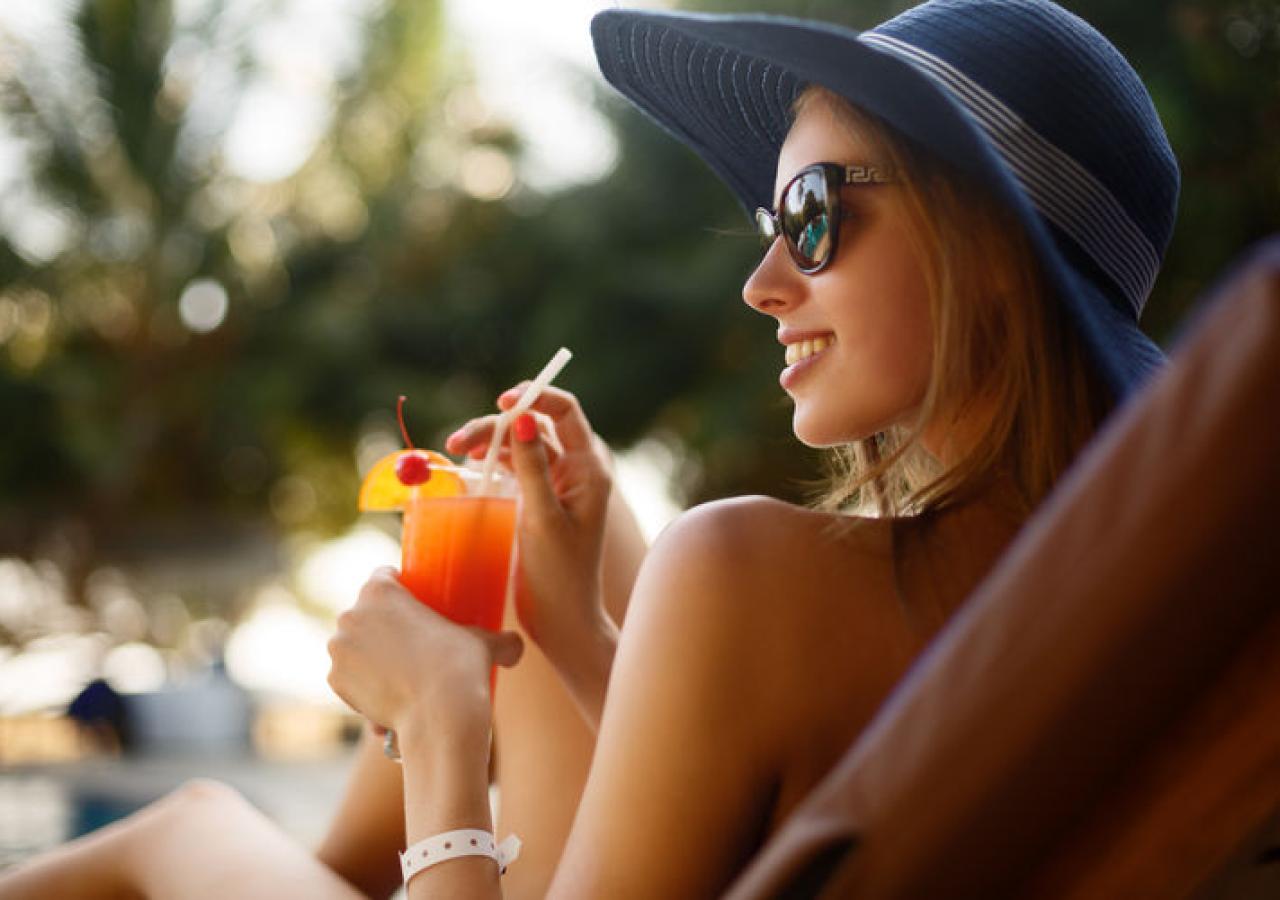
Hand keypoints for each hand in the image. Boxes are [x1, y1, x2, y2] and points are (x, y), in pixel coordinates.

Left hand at [327, 568, 523, 745]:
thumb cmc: (462, 669)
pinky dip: (363, 686)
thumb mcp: (485, 644)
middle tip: (410, 644)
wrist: (439, 717)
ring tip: (402, 677)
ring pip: (355, 646)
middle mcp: (351, 614)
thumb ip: (501, 641)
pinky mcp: (334, 681)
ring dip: (370, 656)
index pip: (384, 576)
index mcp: (380, 590)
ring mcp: (339, 649)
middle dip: (382, 626)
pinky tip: (389, 699)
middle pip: (365, 612)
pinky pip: (349, 678)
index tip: (414, 606)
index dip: (399, 588)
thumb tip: (515, 647)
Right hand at [446, 386, 614, 662]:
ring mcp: (556, 484)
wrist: (562, 621)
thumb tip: (525, 420)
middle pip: (535, 425)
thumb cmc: (558, 575)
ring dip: (489, 441)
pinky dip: (492, 461)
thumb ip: (533, 468)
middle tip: (458, 441)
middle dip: (497, 424)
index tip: (502, 401)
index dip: (536, 398)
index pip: (566, 413)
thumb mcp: (542, 519)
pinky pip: (515, 467)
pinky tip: (468, 464)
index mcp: (589, 470)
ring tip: (455, 449)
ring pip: (521, 445)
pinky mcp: (538, 500)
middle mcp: (576, 470)